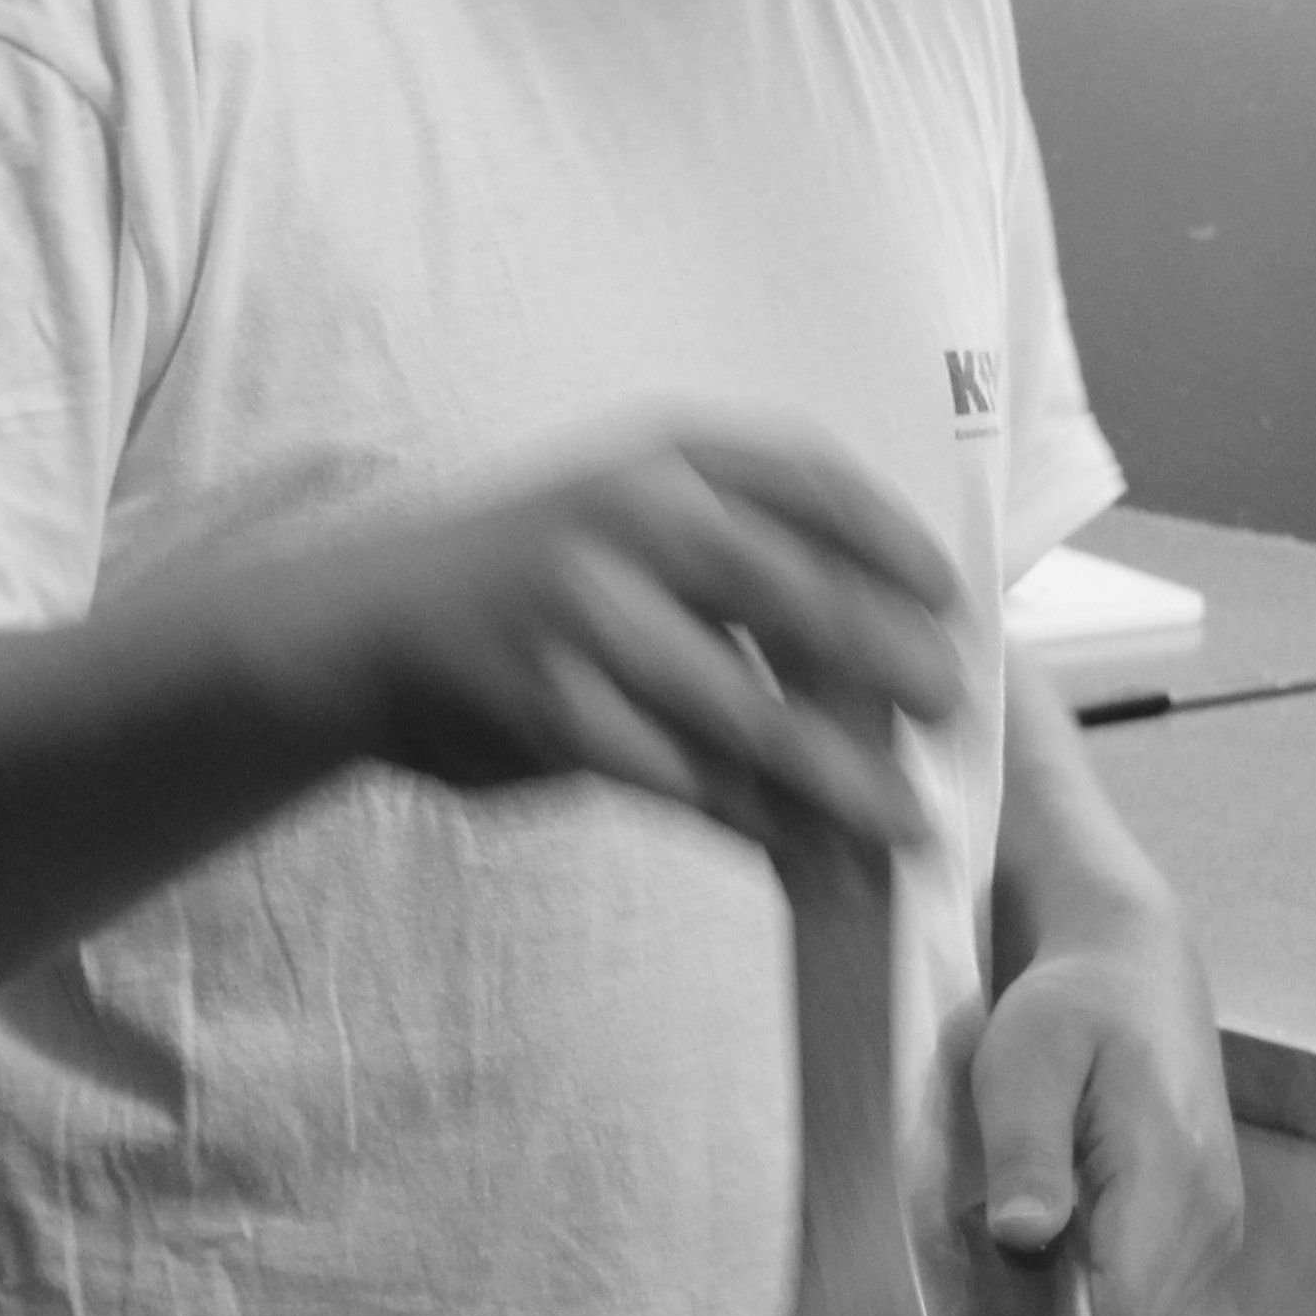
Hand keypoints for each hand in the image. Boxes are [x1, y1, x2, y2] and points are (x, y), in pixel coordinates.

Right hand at [308, 427, 967, 850]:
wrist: (362, 626)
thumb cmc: (527, 573)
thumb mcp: (622, 512)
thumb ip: (730, 552)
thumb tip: (884, 644)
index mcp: (662, 459)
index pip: (809, 482)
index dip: (893, 541)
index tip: (953, 596)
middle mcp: (629, 522)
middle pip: (798, 595)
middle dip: (889, 659)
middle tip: (952, 709)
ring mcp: (590, 621)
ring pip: (753, 715)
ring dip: (844, 777)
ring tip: (910, 821)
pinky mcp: (560, 720)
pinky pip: (690, 783)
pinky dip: (762, 827)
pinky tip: (814, 857)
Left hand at [943, 878, 1236, 1315]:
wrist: (1133, 974)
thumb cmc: (1071, 1012)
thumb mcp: (1024, 1061)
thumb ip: (1025, 1152)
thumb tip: (1022, 1237)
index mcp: (1174, 1172)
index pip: (1123, 1308)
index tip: (980, 1315)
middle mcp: (1214, 1217)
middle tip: (977, 1278)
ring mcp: (1219, 1232)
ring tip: (1015, 1251)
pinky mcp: (1210, 1236)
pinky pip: (1152, 1307)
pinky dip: (1098, 1298)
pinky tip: (1055, 1250)